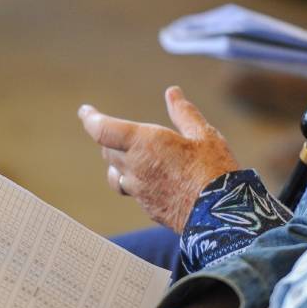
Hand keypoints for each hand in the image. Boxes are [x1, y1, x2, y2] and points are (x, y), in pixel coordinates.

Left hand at [78, 87, 238, 233]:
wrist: (221, 215)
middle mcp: (134, 167)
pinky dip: (133, 181)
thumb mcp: (203, 134)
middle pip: (107, 151)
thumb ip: (183, 113)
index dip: (90, 119)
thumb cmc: (214, 170)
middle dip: (109, 139)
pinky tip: (149, 179)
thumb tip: (172, 93)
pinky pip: (131, 190)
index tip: (85, 112)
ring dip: (117, 162)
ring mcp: (138, 190)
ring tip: (127, 156)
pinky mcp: (147, 206)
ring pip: (114, 173)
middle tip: (115, 131)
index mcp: (144, 143)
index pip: (102, 130)